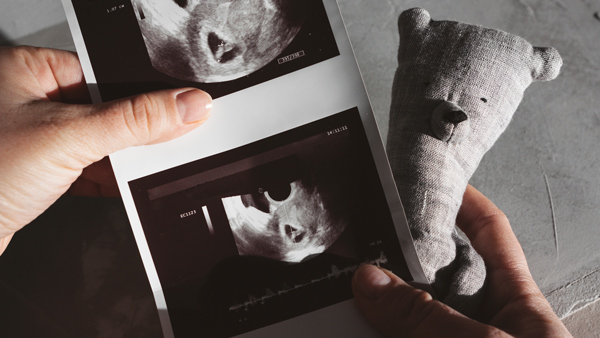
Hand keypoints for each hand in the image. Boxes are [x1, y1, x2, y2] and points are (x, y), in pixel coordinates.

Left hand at [0, 46, 212, 254]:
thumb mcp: (70, 137)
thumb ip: (135, 120)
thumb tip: (188, 105)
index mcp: (28, 70)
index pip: (106, 73)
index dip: (145, 90)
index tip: (180, 106)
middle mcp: (30, 100)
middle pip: (107, 109)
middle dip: (134, 131)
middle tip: (164, 140)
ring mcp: (35, 138)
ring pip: (99, 142)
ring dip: (120, 159)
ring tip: (131, 169)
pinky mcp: (41, 171)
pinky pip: (88, 168)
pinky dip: (106, 179)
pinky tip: (117, 185)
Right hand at [352, 185, 571, 336]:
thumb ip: (429, 318)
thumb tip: (374, 282)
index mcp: (517, 305)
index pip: (490, 236)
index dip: (463, 204)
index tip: (432, 182)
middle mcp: (485, 327)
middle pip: (437, 277)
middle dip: (401, 260)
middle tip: (362, 246)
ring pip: (410, 319)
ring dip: (379, 310)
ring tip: (348, 295)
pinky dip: (378, 336)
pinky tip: (359, 330)